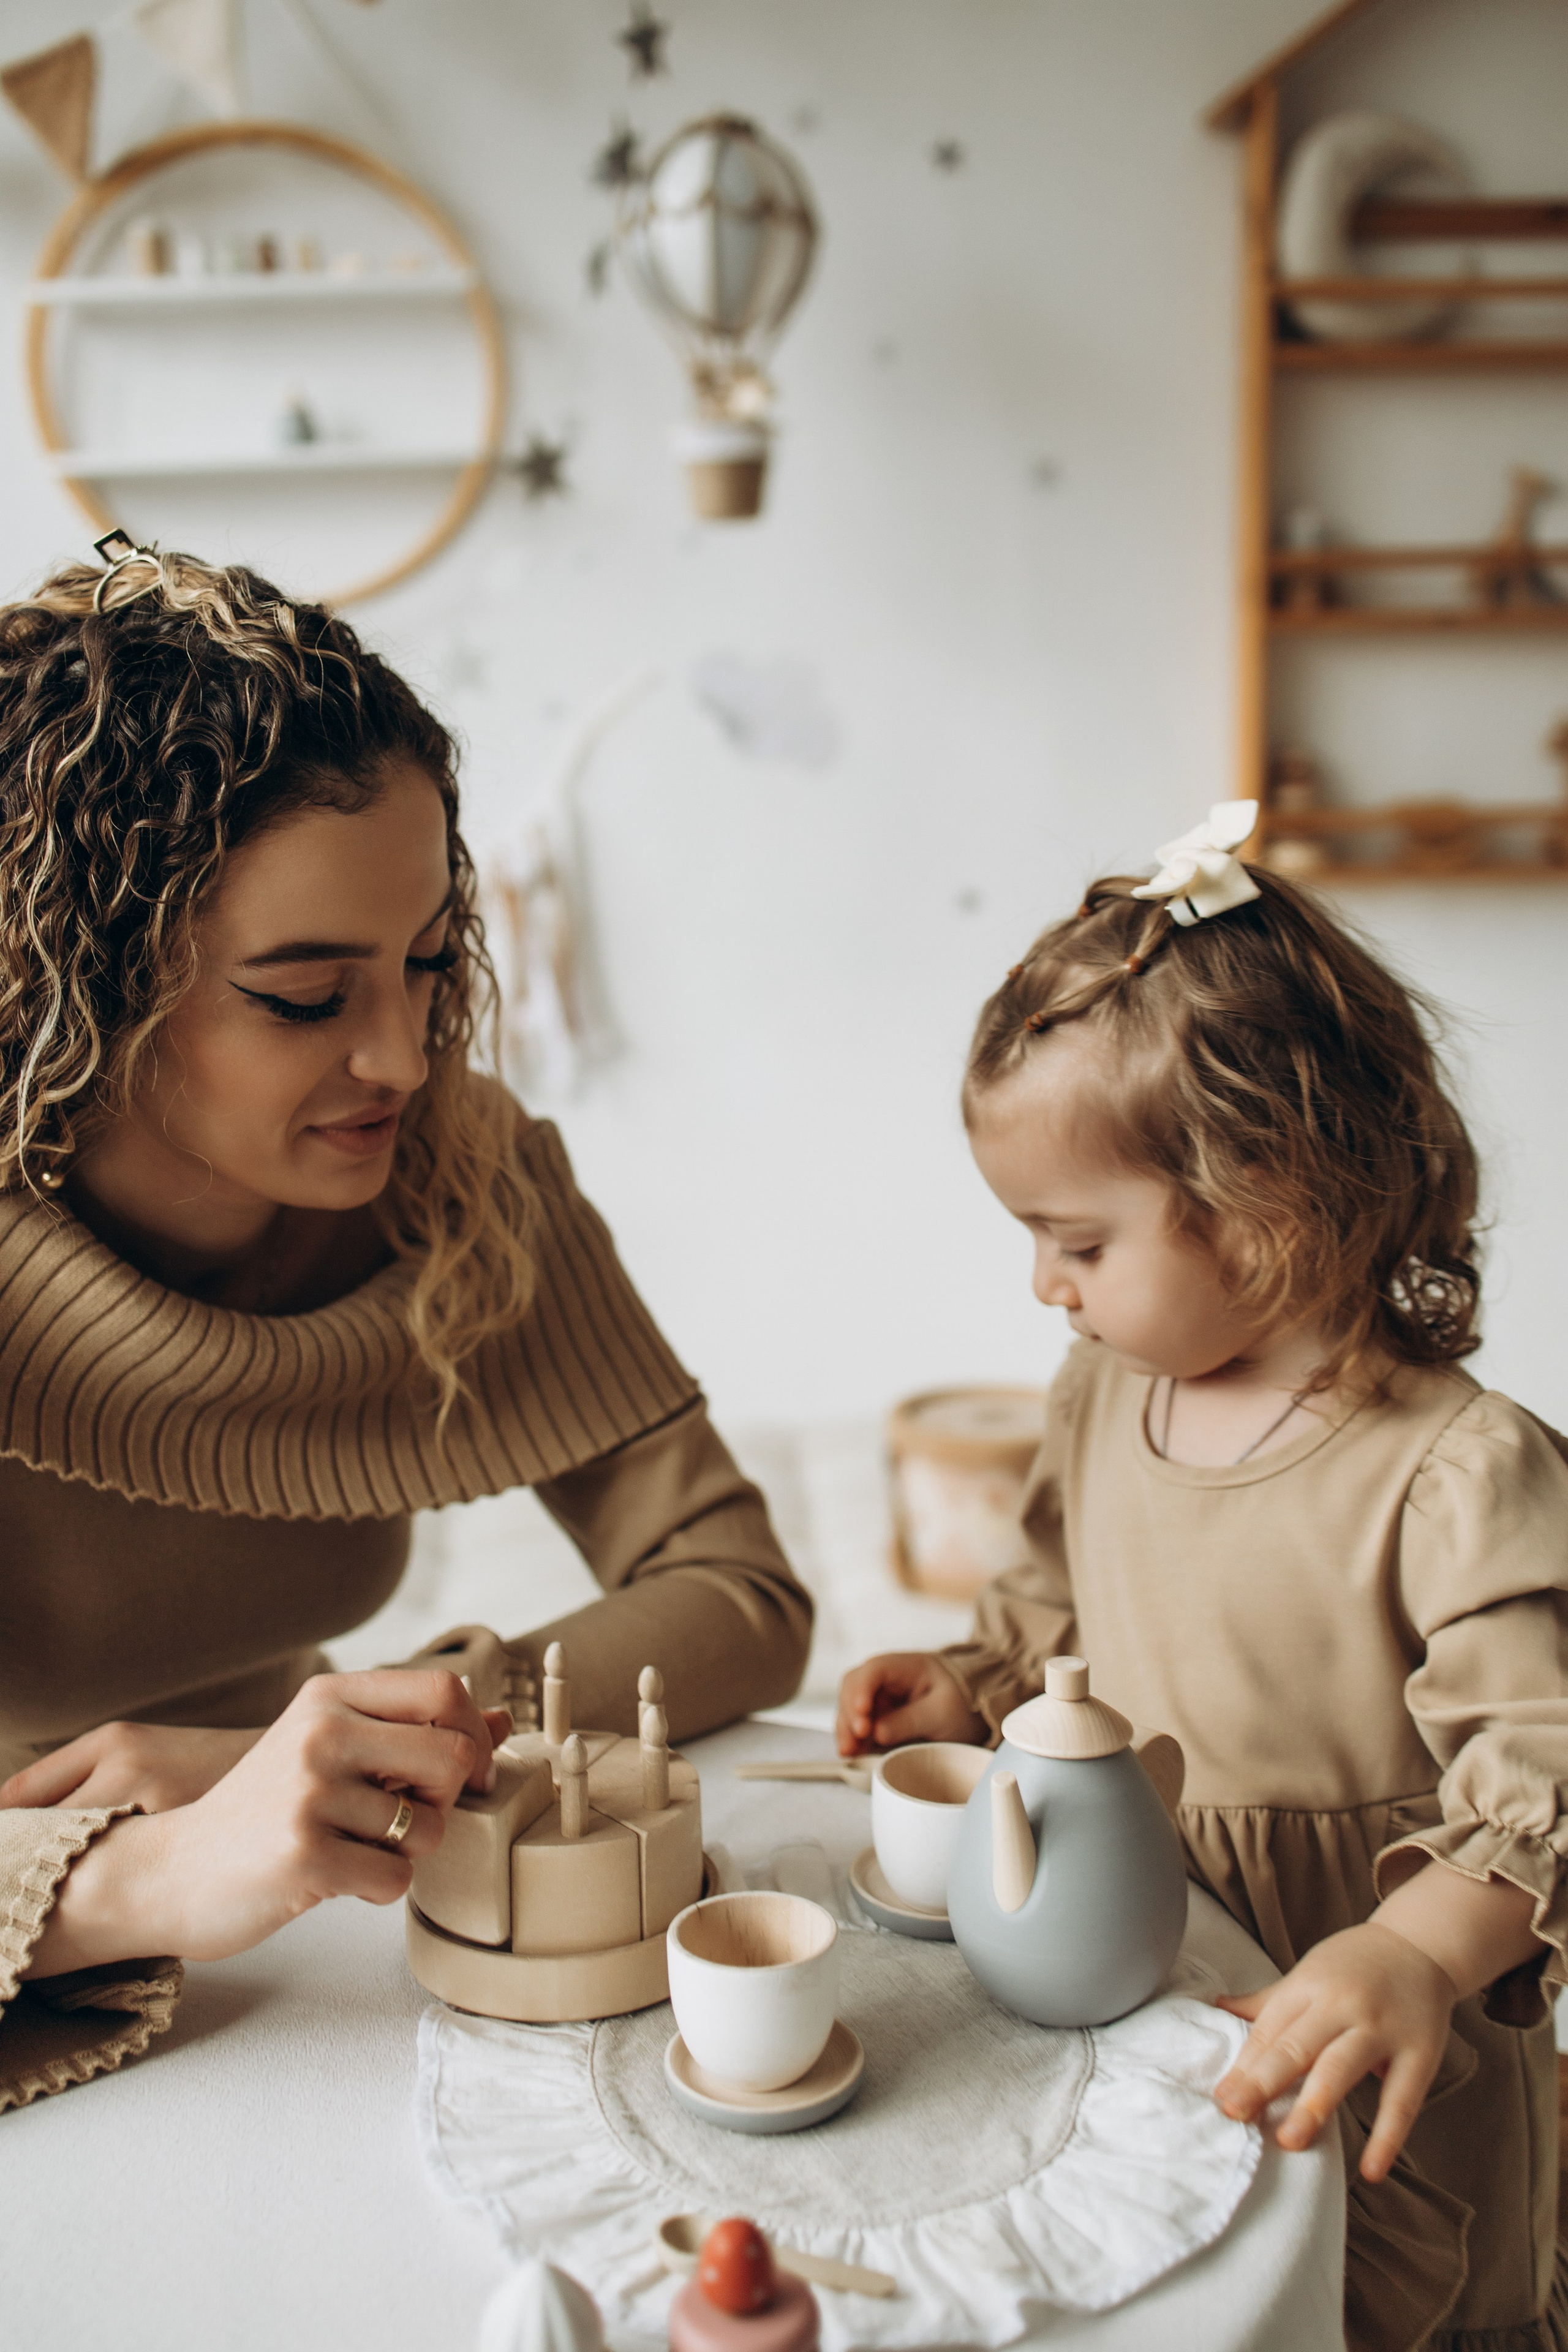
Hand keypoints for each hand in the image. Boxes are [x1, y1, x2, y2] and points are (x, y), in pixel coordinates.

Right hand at [29, 1670, 507, 1975]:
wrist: (173, 1871)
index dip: (474, 1733)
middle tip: (407, 1819)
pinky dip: (379, 1890)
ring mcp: (310, 1793)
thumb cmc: (264, 1811)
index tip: (468, 1771)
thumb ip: (409, 1732)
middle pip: (452, 1756)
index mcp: (329, 1697)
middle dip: (448, 1800)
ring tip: (355, 1848)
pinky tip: (337, 1879)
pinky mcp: (304, 1856)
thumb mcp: (329, 1749)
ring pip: (431, 1829)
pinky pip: (397, 1879)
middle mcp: (320, 1733)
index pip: (444, 1687)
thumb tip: (504, 1721)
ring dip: (407, 1852)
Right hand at [836, 1652, 985, 1756]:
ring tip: (849, 1751)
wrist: (972, 1707)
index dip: (862, 1690)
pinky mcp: (878, 1716)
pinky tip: (852, 1752)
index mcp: (904, 1666)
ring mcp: (879, 1697)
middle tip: (854, 1739)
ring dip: (846, 1729)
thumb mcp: (942, 1712)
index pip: (874, 1670)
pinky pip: (858, 1724)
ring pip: (850, 1707)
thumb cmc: (961, 1701)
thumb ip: (910, 1720)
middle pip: (854, 1688)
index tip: (861, 1712)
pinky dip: (853, 1738)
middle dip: (849, 1714)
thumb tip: (877, 1732)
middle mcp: (885, 1678)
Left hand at [1214, 1922, 1456, 2182]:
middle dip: (1264, 2081)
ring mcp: (1381, 2028)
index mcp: (1309, 1986)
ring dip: (1313, 2105)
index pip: (1271, 2030)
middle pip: (1297, 2046)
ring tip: (1289, 2141)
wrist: (1420, 1943)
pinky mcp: (1419, 2052)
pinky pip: (1402, 2100)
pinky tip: (1370, 2170)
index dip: (1245, 2065)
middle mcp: (1342, 2005)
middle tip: (1236, 2114)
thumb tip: (1216, 2008)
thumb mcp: (1308, 1973)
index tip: (1222, 2098)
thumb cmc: (1354, 1965)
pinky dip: (1387, 2137)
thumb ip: (1267, 2001)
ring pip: (1341, 2068)